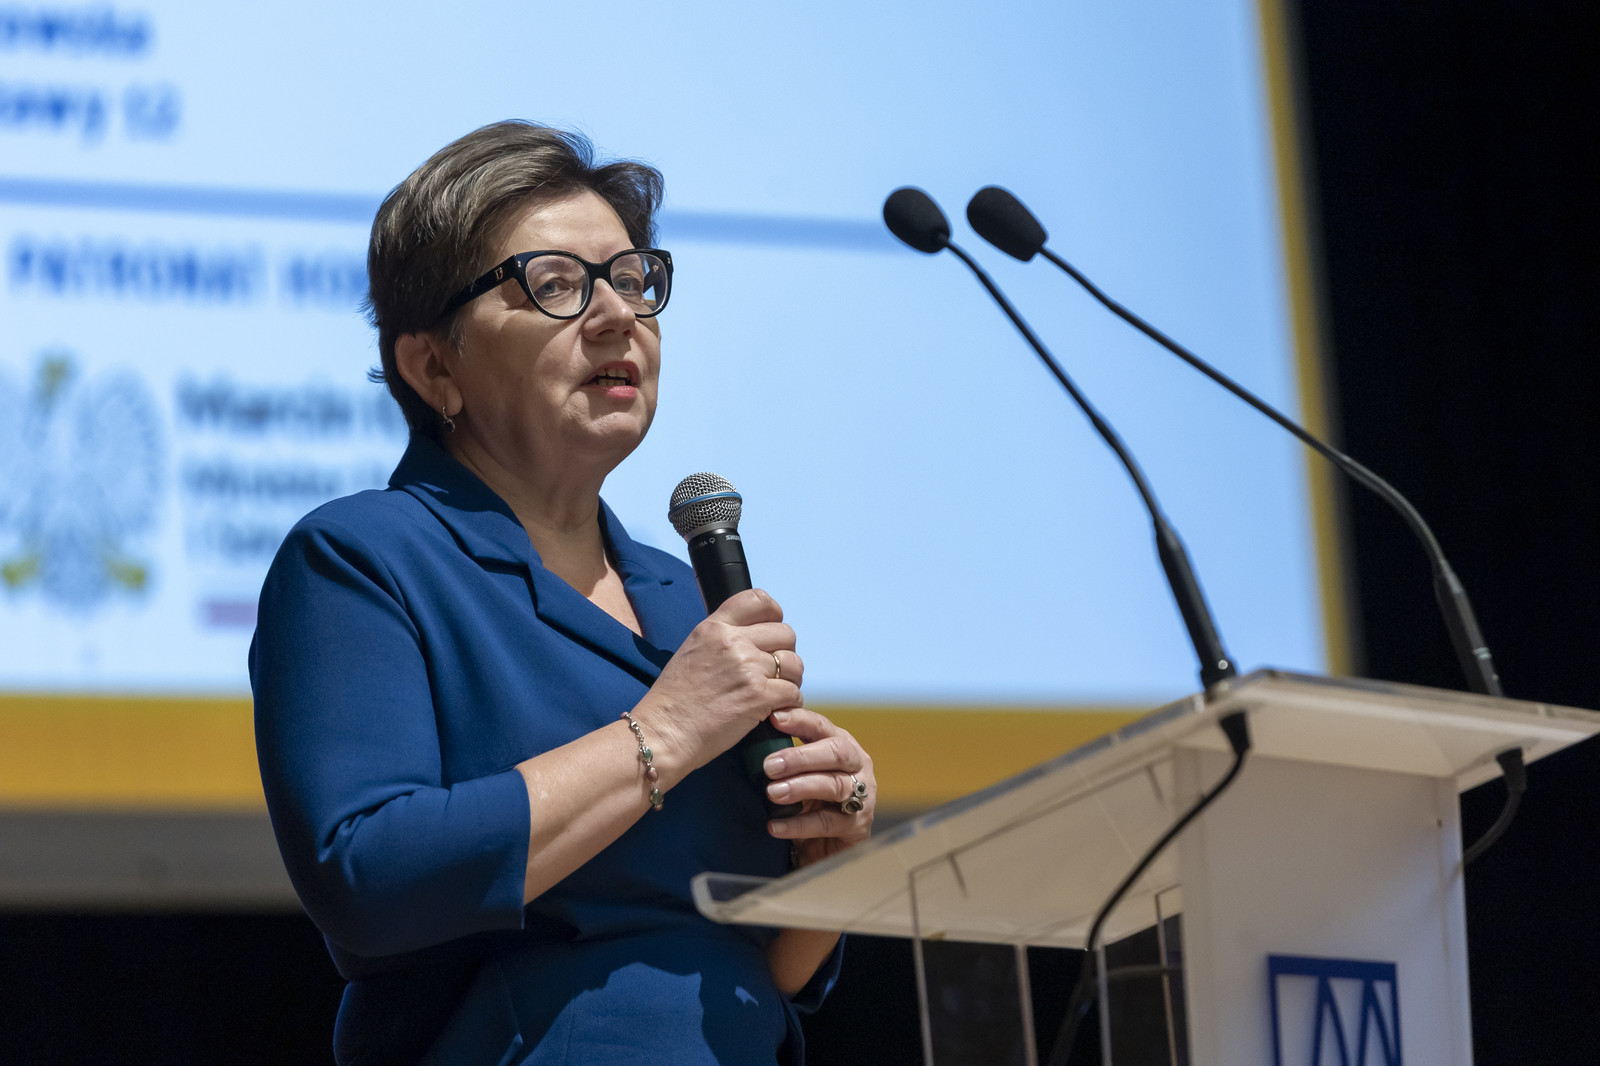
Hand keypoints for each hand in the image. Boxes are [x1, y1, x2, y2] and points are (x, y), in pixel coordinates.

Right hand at [636, 589, 802, 778]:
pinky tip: (774, 710)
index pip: (759, 600)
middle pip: (785, 633)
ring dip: (791, 679)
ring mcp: (748, 668)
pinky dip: (789, 703)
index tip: (771, 634)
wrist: (663, 733)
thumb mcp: (691, 651)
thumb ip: (721, 639)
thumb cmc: (674, 701)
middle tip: (773, 672)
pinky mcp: (759, 696)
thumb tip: (750, 638)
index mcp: (715, 627)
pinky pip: (793, 692)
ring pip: (794, 663)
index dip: (774, 615)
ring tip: (775, 692)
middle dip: (785, 653)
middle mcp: (733, 641)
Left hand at [762, 708, 874, 864]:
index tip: (774, 718)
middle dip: (801, 757)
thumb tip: (751, 737)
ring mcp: (863, 796)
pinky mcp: (858, 826)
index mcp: (840, 744)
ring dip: (801, 787)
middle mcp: (857, 766)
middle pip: (836, 752)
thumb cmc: (808, 802)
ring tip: (773, 793)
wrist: (824, 849)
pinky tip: (774, 825)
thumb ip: (784, 757)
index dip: (800, 720)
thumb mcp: (797, 775)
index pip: (822, 726)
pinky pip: (826, 823)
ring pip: (834, 785)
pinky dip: (799, 824)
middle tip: (769, 765)